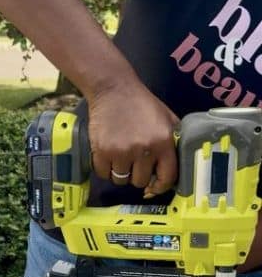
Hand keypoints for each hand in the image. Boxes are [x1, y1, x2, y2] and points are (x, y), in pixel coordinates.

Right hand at [87, 79, 179, 195]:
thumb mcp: (167, 119)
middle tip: (133, 164)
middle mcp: (144, 150)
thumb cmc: (141, 103)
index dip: (160, 186)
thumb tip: (174, 167)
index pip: (167, 178)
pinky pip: (103, 173)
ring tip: (119, 159)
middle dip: (137, 175)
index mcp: (164, 142)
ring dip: (120, 173)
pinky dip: (105, 169)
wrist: (113, 89)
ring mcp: (121, 151)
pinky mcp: (102, 151)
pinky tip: (107, 158)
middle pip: (141, 181)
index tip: (154, 187)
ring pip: (121, 179)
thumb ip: (173, 142)